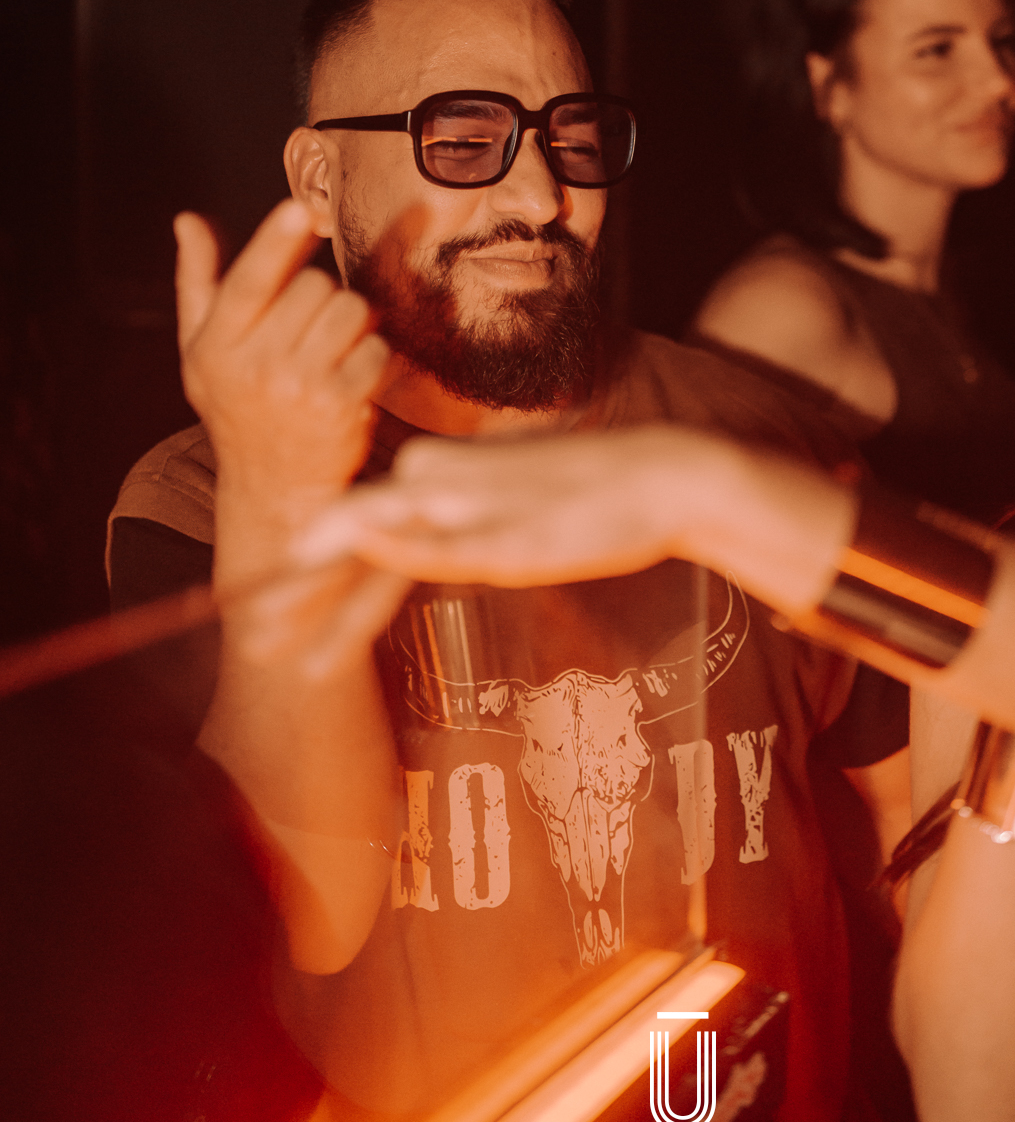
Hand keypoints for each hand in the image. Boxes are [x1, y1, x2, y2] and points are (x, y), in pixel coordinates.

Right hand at [175, 200, 390, 582]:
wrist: (273, 487)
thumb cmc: (238, 404)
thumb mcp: (202, 350)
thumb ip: (198, 281)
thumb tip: (187, 221)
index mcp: (215, 346)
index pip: (248, 283)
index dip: (274, 243)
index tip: (298, 211)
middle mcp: (255, 367)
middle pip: (314, 286)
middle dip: (321, 296)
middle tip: (309, 329)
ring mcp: (300, 389)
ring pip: (351, 310)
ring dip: (352, 322)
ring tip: (330, 351)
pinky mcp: (342, 406)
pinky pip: (376, 348)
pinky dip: (372, 356)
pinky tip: (350, 379)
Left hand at [290, 425, 851, 615]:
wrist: (663, 479)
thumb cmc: (596, 508)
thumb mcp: (514, 536)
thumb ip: (453, 540)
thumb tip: (390, 544)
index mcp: (441, 495)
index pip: (359, 537)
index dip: (309, 578)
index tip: (267, 617)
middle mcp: (440, 492)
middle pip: (348, 540)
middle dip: (292, 590)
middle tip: (242, 633)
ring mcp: (466, 506)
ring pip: (370, 550)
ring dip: (315, 599)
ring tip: (267, 641)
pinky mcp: (496, 528)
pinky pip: (426, 556)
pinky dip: (375, 579)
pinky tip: (338, 592)